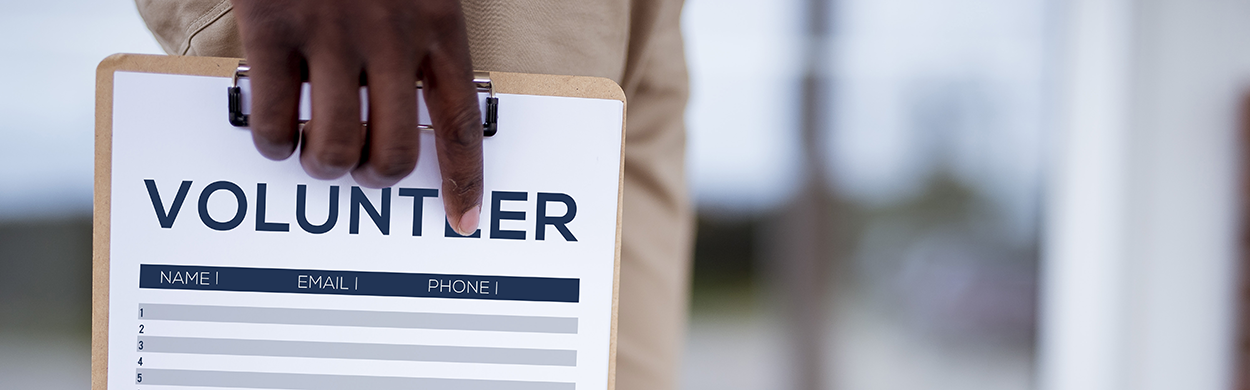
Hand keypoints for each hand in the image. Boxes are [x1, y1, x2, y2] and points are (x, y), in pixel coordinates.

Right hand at [231, 0, 482, 234]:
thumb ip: (420, 39)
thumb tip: (408, 109)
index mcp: (437, 21)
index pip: (460, 124)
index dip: (463, 182)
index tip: (463, 219)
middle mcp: (391, 32)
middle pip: (395, 154)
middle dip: (375, 177)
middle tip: (360, 167)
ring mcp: (330, 31)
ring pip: (335, 148)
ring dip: (322, 164)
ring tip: (311, 145)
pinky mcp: (272, 26)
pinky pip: (275, 122)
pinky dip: (274, 142)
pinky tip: (277, 130)